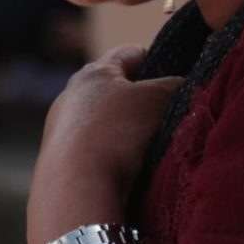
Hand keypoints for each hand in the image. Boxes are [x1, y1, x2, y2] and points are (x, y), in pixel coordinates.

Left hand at [27, 47, 182, 243]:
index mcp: (92, 73)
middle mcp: (70, 98)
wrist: (77, 188)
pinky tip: (129, 172)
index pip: (131, 54)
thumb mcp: (157, 99)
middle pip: (116, 91)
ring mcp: (61, 132)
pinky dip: (114, 158)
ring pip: (106, 124)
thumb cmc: (116, 132)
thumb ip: (175, 85)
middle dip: (142, 101)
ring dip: (128, 134)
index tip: (175, 75)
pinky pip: (96, 152)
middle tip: (169, 115)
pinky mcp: (60, 163)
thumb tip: (184, 85)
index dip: (157, 60)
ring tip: (152, 150)